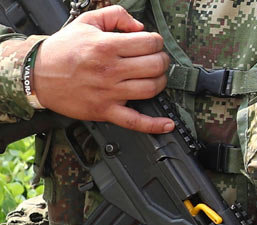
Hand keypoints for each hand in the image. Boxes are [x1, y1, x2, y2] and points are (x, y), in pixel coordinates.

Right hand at [33, 5, 172, 133]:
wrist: (37, 74)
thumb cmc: (63, 50)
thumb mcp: (87, 22)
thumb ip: (116, 15)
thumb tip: (140, 27)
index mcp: (106, 46)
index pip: (150, 43)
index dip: (156, 42)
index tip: (152, 44)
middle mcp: (110, 70)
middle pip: (155, 66)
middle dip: (162, 60)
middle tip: (157, 60)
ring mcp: (109, 93)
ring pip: (151, 89)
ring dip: (160, 83)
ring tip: (155, 78)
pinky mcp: (105, 111)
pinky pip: (135, 121)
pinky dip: (154, 125)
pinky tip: (167, 124)